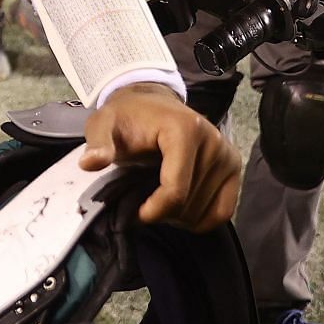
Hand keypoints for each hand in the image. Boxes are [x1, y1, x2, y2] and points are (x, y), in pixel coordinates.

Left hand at [82, 82, 240, 229]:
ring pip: (205, 212)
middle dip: (163, 213)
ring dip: (179, 217)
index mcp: (185, 129)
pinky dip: (201, 219)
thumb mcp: (103, 125)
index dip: (154, 210)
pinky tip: (179, 208)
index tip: (136, 213)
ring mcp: (227, 155)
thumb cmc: (126, 118)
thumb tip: (90, 163)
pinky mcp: (234, 167)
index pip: (175, 190)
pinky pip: (223, 211)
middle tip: (144, 201)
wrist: (150, 104)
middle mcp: (214, 141)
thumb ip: (98, 144)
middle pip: (190, 205)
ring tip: (159, 200)